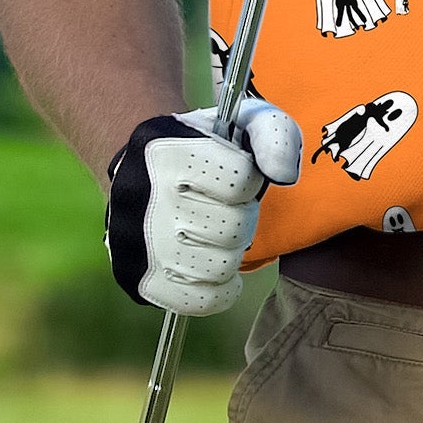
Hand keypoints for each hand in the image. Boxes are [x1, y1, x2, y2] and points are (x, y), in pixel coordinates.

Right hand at [104, 99, 301, 314]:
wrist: (142, 167)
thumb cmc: (206, 145)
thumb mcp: (244, 120)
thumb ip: (276, 135)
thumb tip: (284, 176)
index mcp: (169, 153)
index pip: (241, 181)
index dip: (250, 179)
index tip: (237, 175)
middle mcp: (145, 200)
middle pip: (233, 228)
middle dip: (242, 216)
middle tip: (228, 207)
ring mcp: (138, 246)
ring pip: (219, 267)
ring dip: (230, 251)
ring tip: (217, 233)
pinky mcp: (139, 281)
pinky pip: (200, 301)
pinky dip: (219, 289)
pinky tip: (215, 265)